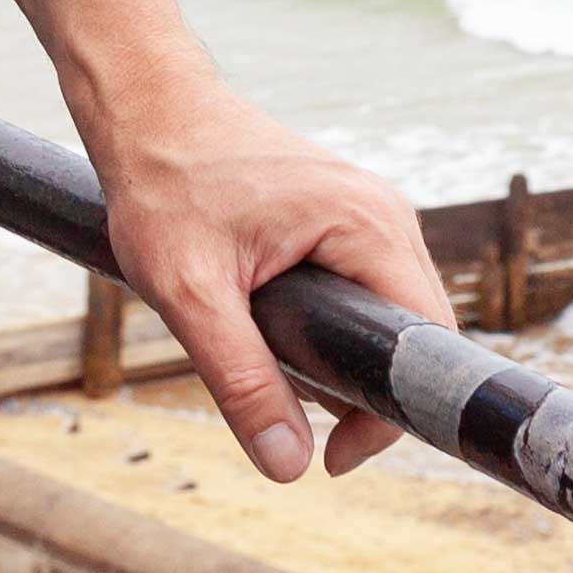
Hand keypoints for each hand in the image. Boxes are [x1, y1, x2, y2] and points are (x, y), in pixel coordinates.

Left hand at [88, 71, 451, 481]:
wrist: (147, 108)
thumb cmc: (164, 185)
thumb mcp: (190, 294)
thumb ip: (241, 380)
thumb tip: (288, 465)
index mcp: (367, 225)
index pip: (425, 342)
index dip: (392, 412)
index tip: (333, 455)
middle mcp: (385, 214)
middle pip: (416, 333)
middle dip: (363, 391)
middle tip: (287, 415)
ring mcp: (370, 212)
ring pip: (390, 315)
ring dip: (344, 359)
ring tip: (269, 365)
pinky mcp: (347, 217)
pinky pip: (366, 290)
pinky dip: (333, 328)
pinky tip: (273, 331)